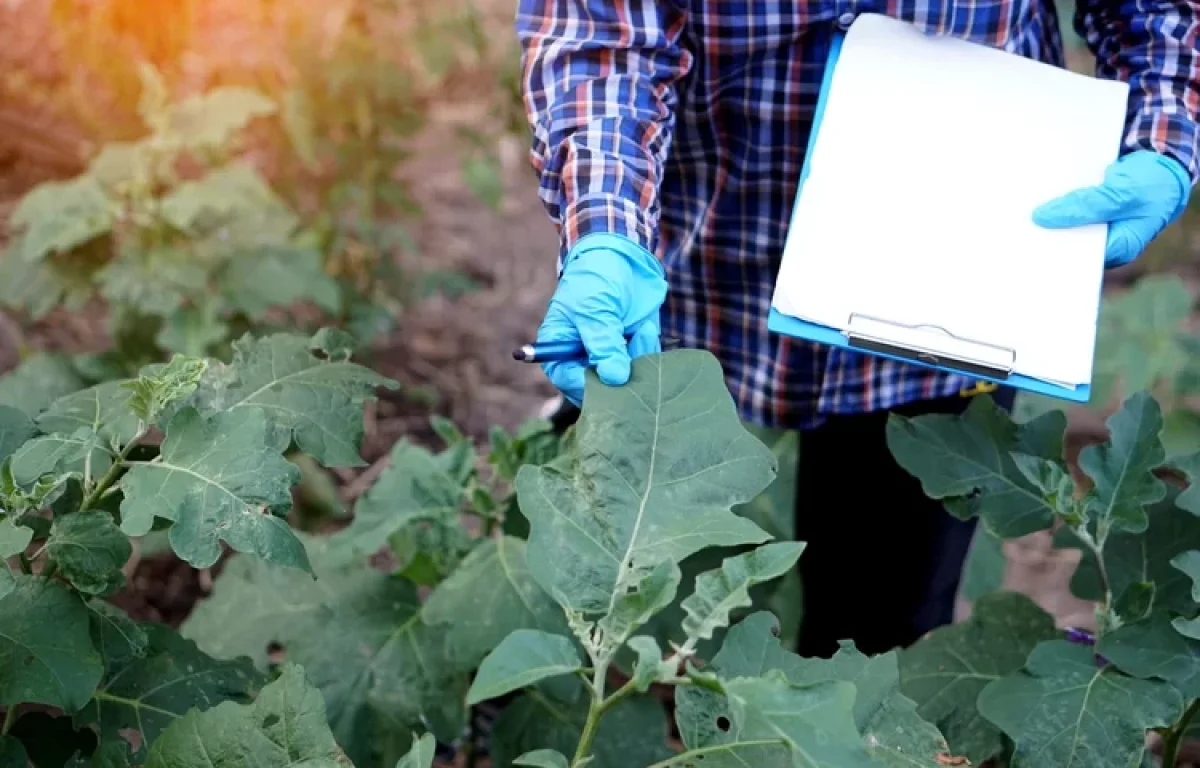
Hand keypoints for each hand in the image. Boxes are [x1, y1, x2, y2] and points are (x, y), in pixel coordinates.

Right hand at [537, 235, 667, 405]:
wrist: (622, 256)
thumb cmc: (596, 279)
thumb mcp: (595, 310)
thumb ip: (603, 344)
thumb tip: (614, 378)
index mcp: (559, 352)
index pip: (571, 381)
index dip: (591, 384)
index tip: (613, 377)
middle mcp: (582, 361)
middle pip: (600, 389)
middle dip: (620, 375)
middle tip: (630, 350)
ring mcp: (609, 358)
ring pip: (627, 379)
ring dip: (637, 357)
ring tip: (636, 329)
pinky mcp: (633, 353)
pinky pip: (645, 366)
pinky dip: (648, 349)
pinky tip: (644, 328)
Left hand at [1032, 150, 1191, 267]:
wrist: (1163, 161)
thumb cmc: (1152, 181)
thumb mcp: (1121, 193)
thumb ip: (1085, 206)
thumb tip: (1042, 217)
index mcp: (1119, 248)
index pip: (1077, 259)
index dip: (1051, 252)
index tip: (1024, 245)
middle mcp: (1106, 242)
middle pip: (1067, 245)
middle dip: (1044, 236)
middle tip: (1014, 230)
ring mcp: (1097, 228)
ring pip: (1064, 227)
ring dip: (1046, 219)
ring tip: (1017, 215)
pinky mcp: (1090, 214)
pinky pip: (1067, 212)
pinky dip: (1054, 205)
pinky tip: (1032, 200)